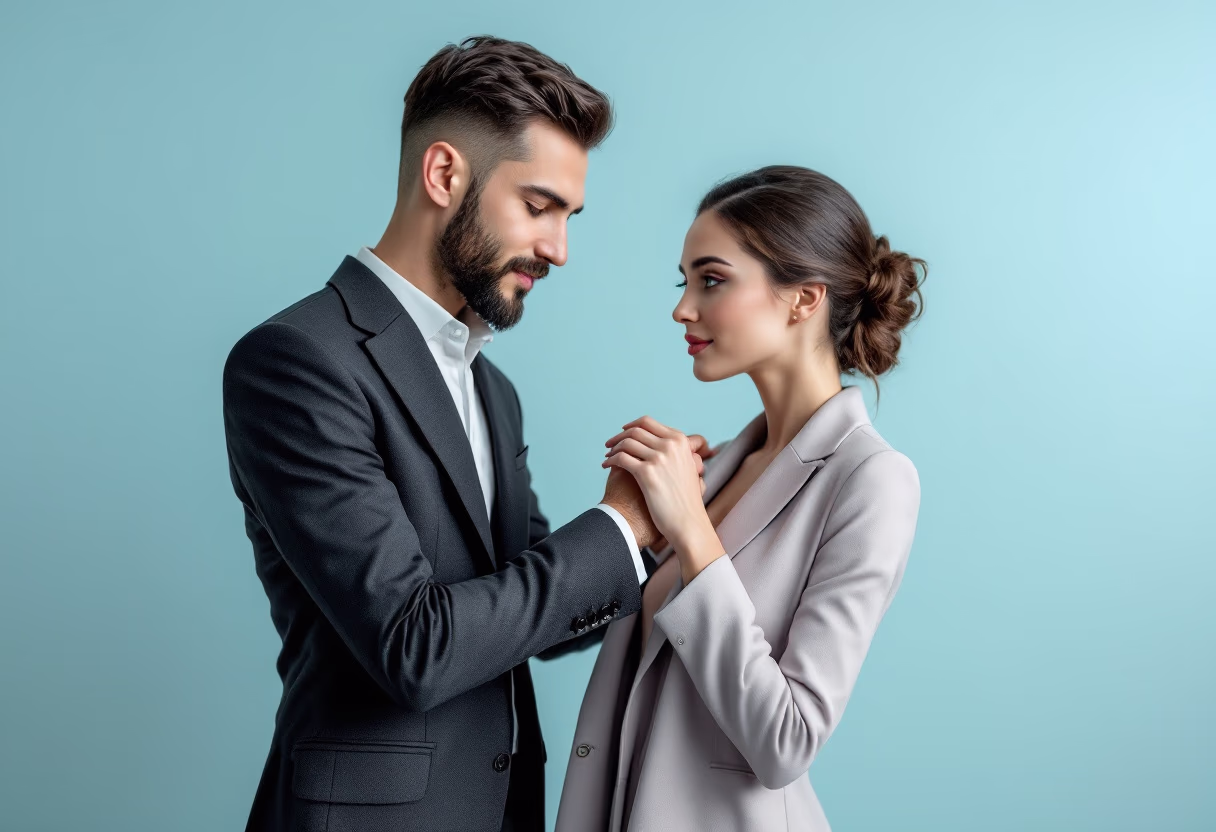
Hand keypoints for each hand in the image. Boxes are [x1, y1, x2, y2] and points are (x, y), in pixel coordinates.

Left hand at [602, 417, 718, 559]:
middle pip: (635, 431)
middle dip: (619, 436)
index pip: (648, 422)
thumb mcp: (688, 467)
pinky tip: (606, 466)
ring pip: (626, 443)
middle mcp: (670, 445)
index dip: (631, 426)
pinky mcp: (647, 473)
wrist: (688, 522)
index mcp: (680, 440)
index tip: (623, 433)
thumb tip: (655, 444)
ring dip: (613, 448)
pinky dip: (610, 460)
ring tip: (607, 456)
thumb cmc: (686, 500)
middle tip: (609, 445)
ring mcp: (659, 458)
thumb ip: (675, 452)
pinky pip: (621, 458)